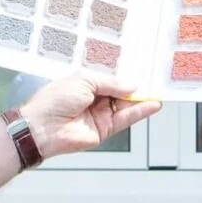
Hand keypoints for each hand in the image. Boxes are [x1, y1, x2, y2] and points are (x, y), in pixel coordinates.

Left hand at [21, 73, 161, 159]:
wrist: (43, 127)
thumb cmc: (56, 99)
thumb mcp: (85, 80)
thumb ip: (111, 83)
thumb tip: (131, 87)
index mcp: (86, 85)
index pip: (110, 80)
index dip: (125, 78)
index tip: (142, 72)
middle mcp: (94, 100)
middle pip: (120, 94)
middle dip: (136, 89)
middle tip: (155, 81)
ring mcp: (100, 116)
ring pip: (125, 107)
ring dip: (142, 101)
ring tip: (158, 93)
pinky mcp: (105, 131)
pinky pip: (125, 120)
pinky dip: (140, 113)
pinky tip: (152, 105)